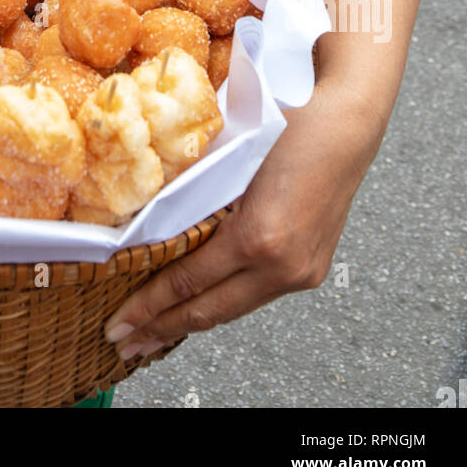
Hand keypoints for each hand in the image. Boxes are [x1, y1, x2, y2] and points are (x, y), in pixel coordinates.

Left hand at [103, 81, 380, 361]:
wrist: (347, 123)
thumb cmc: (290, 125)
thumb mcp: (228, 164)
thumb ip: (194, 200)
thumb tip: (147, 229)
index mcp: (257, 237)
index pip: (188, 282)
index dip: (149, 307)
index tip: (119, 324)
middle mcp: (282, 265)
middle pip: (210, 312)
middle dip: (162, 330)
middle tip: (125, 344)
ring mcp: (300, 272)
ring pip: (233, 309)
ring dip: (192, 321)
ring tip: (155, 333)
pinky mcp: (310, 269)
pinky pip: (256, 294)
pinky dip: (223, 302)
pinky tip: (200, 306)